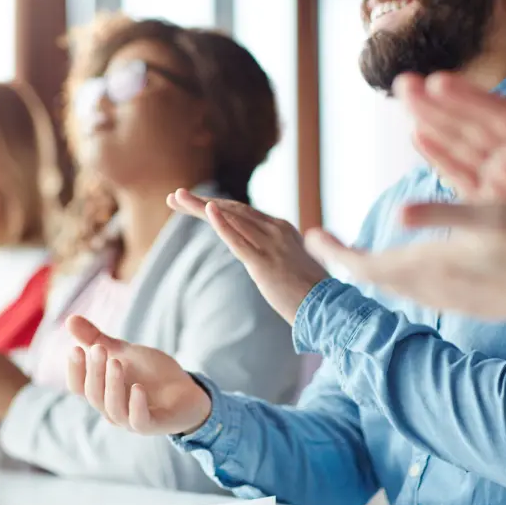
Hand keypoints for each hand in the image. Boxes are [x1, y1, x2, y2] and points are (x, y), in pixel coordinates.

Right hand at [65, 315, 211, 435]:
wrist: (186, 390)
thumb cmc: (150, 373)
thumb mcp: (124, 352)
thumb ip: (97, 339)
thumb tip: (68, 319)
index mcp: (102, 393)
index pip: (78, 387)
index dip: (74, 370)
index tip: (75, 348)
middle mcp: (112, 409)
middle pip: (94, 395)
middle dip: (94, 371)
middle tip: (99, 349)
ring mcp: (132, 419)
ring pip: (113, 408)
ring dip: (112, 385)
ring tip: (116, 362)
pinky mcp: (155, 425)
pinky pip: (140, 421)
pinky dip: (137, 405)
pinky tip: (138, 387)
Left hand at [167, 188, 328, 321]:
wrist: (329, 308)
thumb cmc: (312, 293)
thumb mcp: (290, 266)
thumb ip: (276, 256)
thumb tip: (263, 259)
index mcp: (281, 229)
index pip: (242, 212)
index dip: (216, 206)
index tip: (192, 203)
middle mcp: (275, 230)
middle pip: (232, 209)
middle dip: (201, 203)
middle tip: (175, 196)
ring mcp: (270, 245)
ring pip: (230, 218)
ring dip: (201, 207)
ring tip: (177, 198)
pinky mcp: (264, 263)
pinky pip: (239, 240)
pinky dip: (222, 224)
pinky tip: (207, 211)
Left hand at [305, 203, 505, 329]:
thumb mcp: (494, 217)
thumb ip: (443, 215)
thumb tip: (396, 214)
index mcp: (433, 265)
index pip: (365, 265)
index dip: (335, 251)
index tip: (310, 233)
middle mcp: (435, 288)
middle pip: (373, 277)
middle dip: (344, 258)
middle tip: (322, 239)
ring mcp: (451, 300)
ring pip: (394, 286)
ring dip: (368, 268)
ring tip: (351, 250)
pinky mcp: (466, 304)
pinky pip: (417, 292)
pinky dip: (394, 276)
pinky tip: (400, 266)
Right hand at [395, 72, 505, 260]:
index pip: (497, 114)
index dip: (467, 97)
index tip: (438, 82)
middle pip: (470, 123)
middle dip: (436, 103)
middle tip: (404, 84)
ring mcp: (501, 180)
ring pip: (458, 144)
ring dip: (430, 122)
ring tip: (405, 99)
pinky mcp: (489, 206)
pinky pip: (458, 176)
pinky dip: (438, 157)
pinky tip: (418, 137)